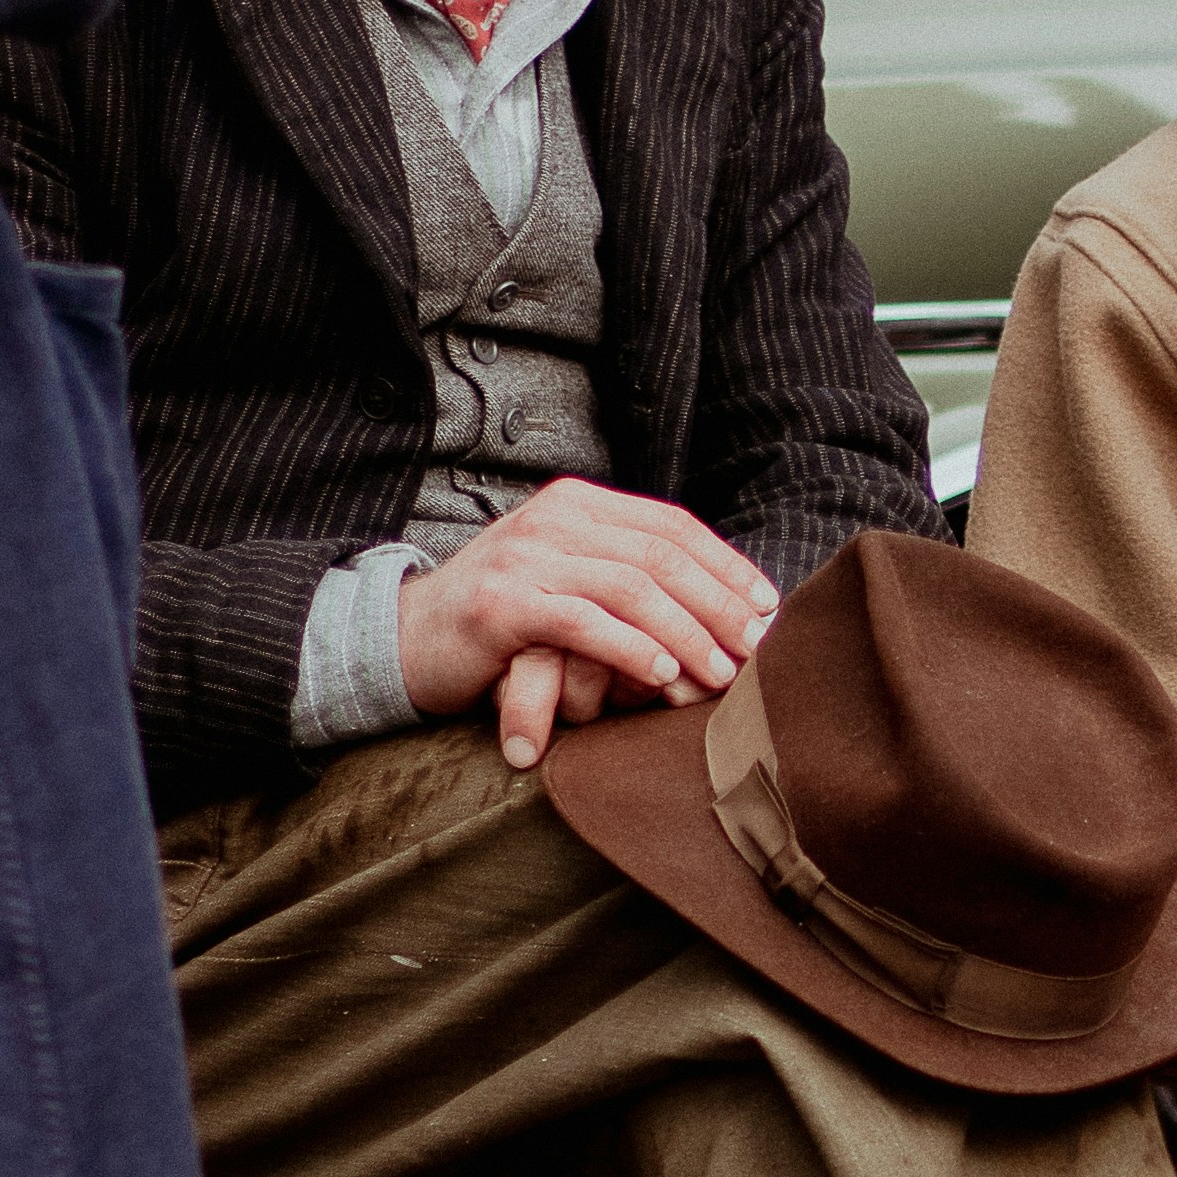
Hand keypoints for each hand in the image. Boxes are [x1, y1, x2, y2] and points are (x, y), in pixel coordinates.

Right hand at [394, 481, 780, 767]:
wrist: (408, 638)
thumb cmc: (505, 619)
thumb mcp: (568, 576)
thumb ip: (624, 571)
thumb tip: (719, 598)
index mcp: (578, 503)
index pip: (672, 525)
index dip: (726, 566)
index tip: (768, 608)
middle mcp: (554, 518)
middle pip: (659, 555)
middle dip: (717, 604)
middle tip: (755, 648)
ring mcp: (525, 557)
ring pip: (629, 589)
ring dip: (685, 634)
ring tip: (719, 672)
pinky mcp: (502, 604)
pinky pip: (583, 623)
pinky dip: (631, 649)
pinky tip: (664, 674)